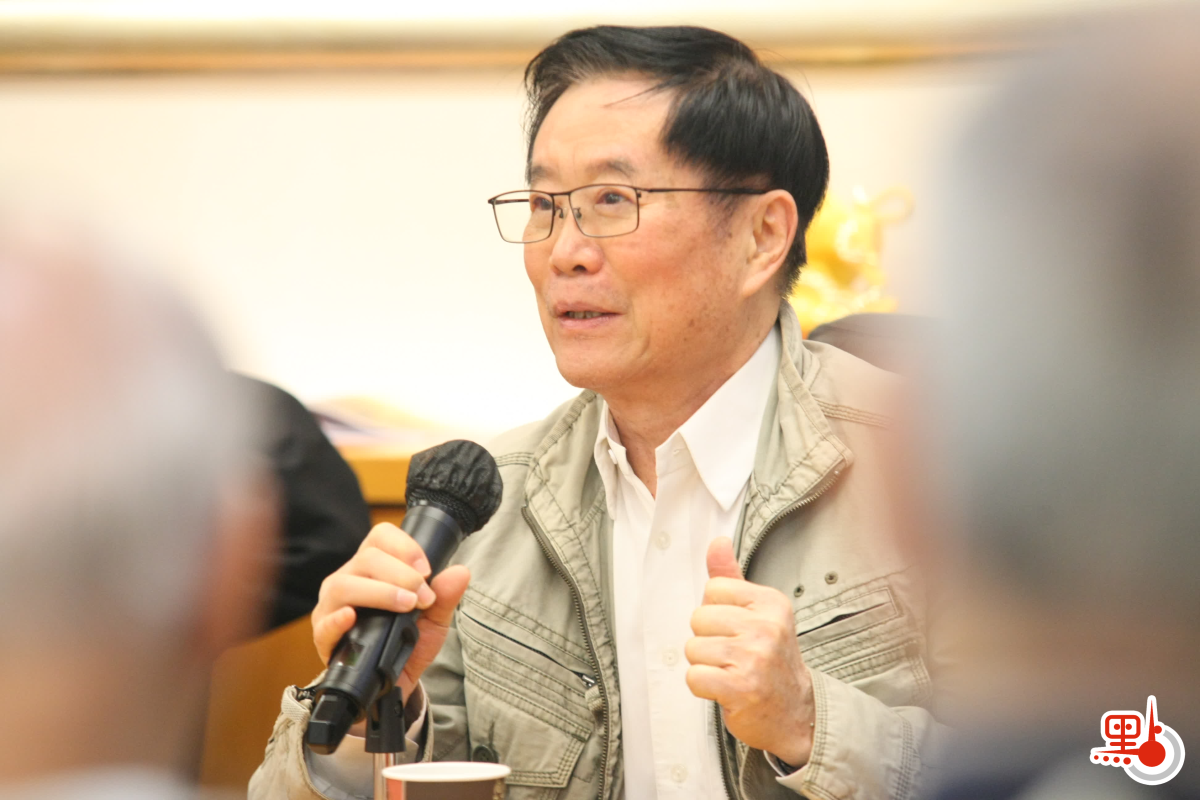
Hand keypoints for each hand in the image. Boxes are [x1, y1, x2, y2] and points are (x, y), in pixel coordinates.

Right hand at [311, 522, 470, 701]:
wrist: (392, 684)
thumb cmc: (406, 644)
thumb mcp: (433, 620)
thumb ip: (445, 596)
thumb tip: (461, 572)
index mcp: (373, 568)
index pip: (380, 537)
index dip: (405, 547)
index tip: (426, 570)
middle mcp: (349, 580)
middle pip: (366, 558)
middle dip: (401, 574)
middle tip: (422, 597)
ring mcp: (332, 606)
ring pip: (343, 584)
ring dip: (379, 592)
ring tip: (405, 605)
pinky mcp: (324, 636)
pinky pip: (324, 623)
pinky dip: (338, 619)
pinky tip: (352, 617)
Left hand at [685, 537, 814, 766]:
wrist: (797, 712)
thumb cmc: (769, 659)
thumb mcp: (758, 613)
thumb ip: (731, 578)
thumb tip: (717, 543)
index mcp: (770, 603)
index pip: (712, 589)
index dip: (715, 612)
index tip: (736, 630)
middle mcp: (766, 627)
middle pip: (698, 618)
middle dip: (707, 639)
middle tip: (732, 655)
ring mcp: (755, 658)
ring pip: (692, 648)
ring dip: (705, 665)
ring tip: (730, 671)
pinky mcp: (741, 688)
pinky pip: (694, 677)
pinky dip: (703, 686)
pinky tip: (725, 688)